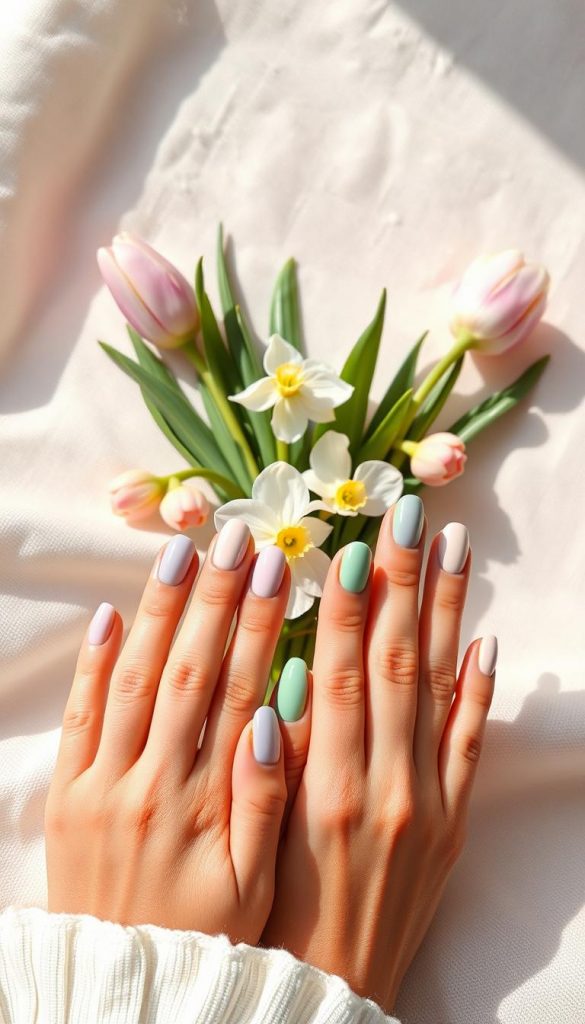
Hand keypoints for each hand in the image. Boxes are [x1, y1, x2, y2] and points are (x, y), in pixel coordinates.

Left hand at [45, 524, 293, 943]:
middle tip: (237, 537)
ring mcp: (104, 784)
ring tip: (185, 551)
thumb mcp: (253, 884)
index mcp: (208, 802)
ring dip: (161, 612)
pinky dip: (93, 663)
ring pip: (135, 680)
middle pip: (190, 671)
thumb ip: (269, 802)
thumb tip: (279, 720)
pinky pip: (79, 717)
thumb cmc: (205, 934)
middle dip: (216, 598)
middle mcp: (154, 783)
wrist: (123, 985)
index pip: (241, 691)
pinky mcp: (67, 794)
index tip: (278, 569)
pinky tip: (111, 613)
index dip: (261, 626)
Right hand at [264, 496, 496, 1010]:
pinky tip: (487, 641)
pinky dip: (481, 692)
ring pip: (440, 687)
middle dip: (404, 583)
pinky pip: (473, 746)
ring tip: (455, 549)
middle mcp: (385, 784)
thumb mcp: (256, 834)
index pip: (343, 672)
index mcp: (327, 785)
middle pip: (397, 662)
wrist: (325, 989)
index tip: (357, 545)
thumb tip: (292, 672)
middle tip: (410, 515)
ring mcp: (428, 802)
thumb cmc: (273, 911)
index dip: (351, 607)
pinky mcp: (453, 823)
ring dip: (447, 612)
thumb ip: (274, 753)